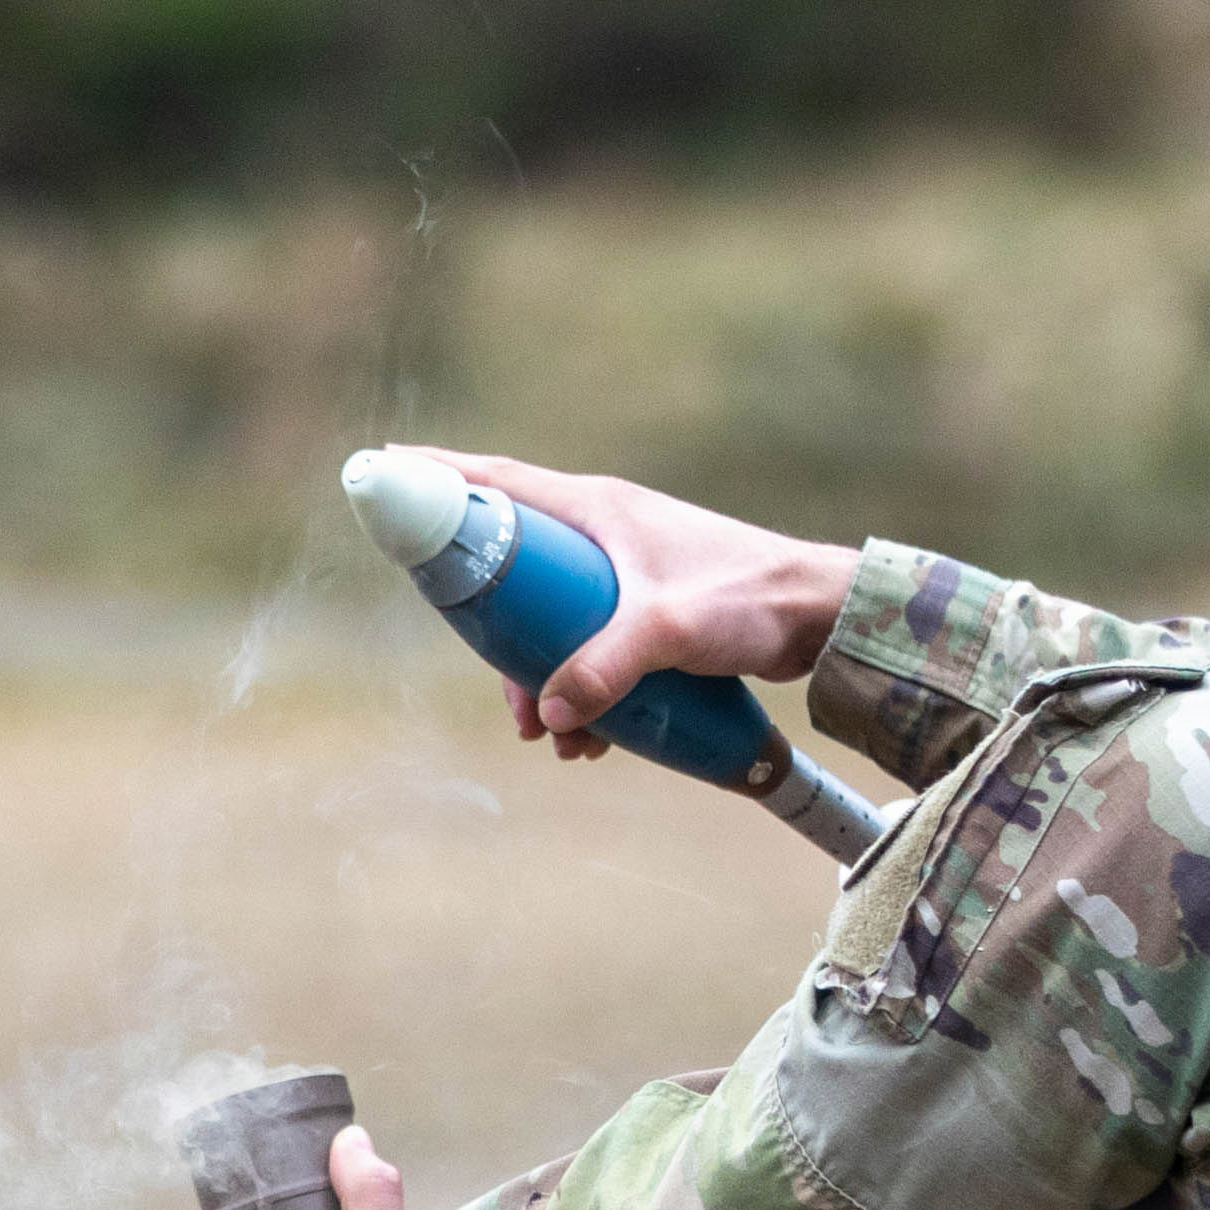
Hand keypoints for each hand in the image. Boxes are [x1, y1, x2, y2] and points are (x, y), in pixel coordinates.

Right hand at [433, 453, 852, 752]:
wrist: (822, 619)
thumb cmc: (750, 598)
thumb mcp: (667, 631)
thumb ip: (604, 668)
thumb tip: (549, 712)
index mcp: (597, 509)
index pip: (499, 480)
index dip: (439, 477)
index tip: (387, 472)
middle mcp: (604, 533)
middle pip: (513, 568)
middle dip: (493, 633)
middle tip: (493, 681)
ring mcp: (625, 573)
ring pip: (549, 620)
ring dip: (540, 679)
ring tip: (551, 734)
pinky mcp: (649, 610)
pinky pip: (588, 646)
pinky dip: (579, 689)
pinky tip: (592, 737)